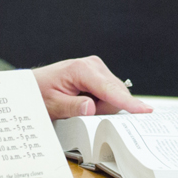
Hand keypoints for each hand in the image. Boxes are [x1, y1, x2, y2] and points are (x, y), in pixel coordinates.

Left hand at [32, 56, 152, 118]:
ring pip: (115, 95)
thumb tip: (91, 108)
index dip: (128, 103)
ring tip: (79, 106)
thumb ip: (72, 107)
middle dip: (105, 109)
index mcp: (82, 69)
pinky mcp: (99, 75)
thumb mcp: (52, 105)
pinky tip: (85, 102)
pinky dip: (101, 102)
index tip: (145, 111)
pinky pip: (110, 94)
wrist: (32, 86)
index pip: (110, 90)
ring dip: (102, 106)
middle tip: (80, 113)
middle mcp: (93, 65)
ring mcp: (97, 68)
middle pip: (116, 94)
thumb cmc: (40, 94)